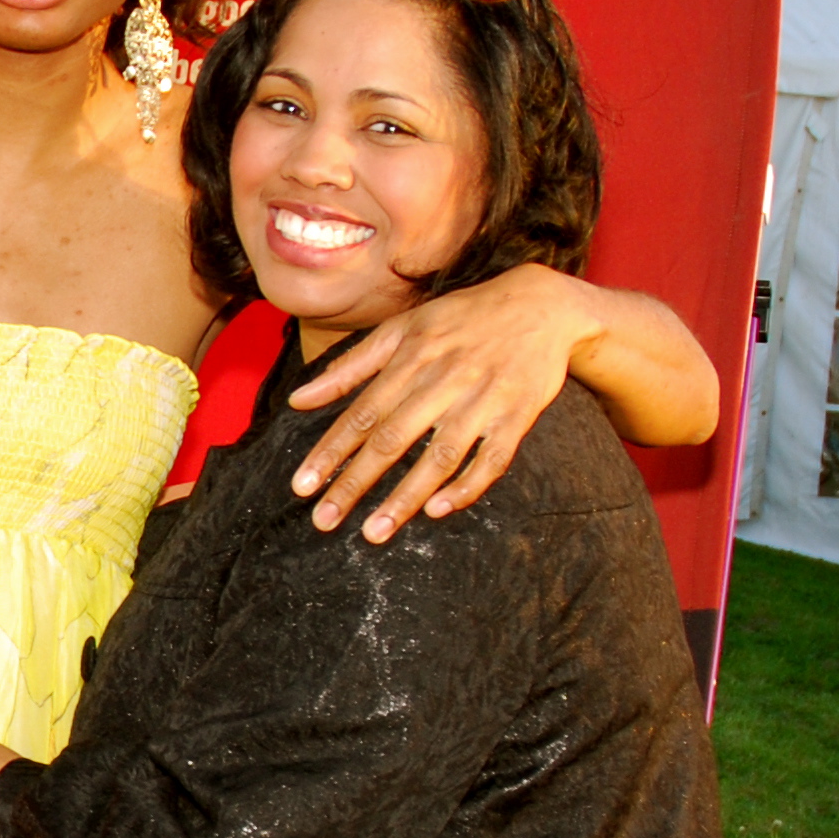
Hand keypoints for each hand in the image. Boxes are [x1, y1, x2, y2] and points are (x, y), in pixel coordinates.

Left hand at [283, 262, 591, 539]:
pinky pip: (492, 460)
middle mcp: (443, 382)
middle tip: (324, 520)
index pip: (361, 414)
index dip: (330, 452)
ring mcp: (482, 401)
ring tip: (373, 532)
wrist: (540, 304)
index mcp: (410, 360)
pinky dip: (467, 486)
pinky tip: (438, 509)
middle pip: (392, 440)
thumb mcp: (401, 329)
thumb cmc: (461, 318)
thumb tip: (298, 399)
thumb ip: (350, 367)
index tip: (302, 486)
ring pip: (438, 456)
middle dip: (355, 483)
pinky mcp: (517, 417)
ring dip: (404, 497)